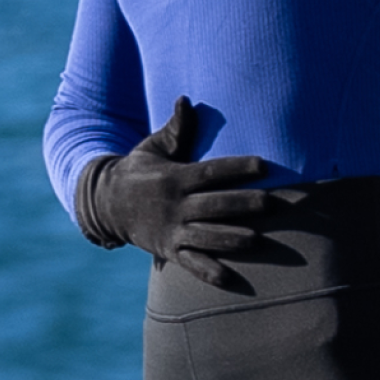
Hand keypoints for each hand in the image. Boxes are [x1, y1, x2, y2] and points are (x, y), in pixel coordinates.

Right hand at [75, 100, 274, 280]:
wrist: (106, 205)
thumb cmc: (138, 171)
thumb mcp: (152, 148)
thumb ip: (174, 128)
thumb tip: (185, 100)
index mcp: (174, 178)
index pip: (210, 172)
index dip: (237, 168)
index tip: (263, 165)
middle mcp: (174, 205)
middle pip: (214, 205)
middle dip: (243, 204)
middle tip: (273, 203)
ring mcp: (172, 230)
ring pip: (206, 236)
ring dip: (231, 239)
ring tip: (257, 240)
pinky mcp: (169, 250)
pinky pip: (190, 263)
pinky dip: (208, 271)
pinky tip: (229, 278)